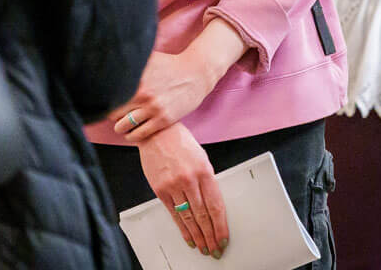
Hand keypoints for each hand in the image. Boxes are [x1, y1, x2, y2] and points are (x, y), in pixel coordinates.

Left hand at [110, 51, 212, 141]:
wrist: (196, 73)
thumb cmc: (170, 64)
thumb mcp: (149, 58)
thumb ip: (131, 61)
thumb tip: (110, 57)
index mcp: (136, 79)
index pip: (109, 95)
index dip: (104, 101)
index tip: (105, 103)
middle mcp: (143, 93)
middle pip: (112, 112)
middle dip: (111, 115)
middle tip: (114, 115)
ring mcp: (154, 108)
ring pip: (124, 126)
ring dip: (120, 127)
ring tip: (122, 125)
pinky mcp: (164, 119)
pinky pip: (140, 134)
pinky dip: (132, 135)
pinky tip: (132, 132)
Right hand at [139, 123, 229, 256]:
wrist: (157, 132)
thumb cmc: (180, 143)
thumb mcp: (202, 158)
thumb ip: (207, 180)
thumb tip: (213, 204)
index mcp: (204, 171)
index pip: (216, 205)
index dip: (220, 226)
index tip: (223, 238)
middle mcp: (189, 179)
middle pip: (203, 215)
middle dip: (210, 235)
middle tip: (215, 248)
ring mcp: (173, 185)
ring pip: (188, 217)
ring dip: (197, 235)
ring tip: (203, 247)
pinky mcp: (160, 189)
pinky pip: (173, 213)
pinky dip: (181, 228)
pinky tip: (188, 236)